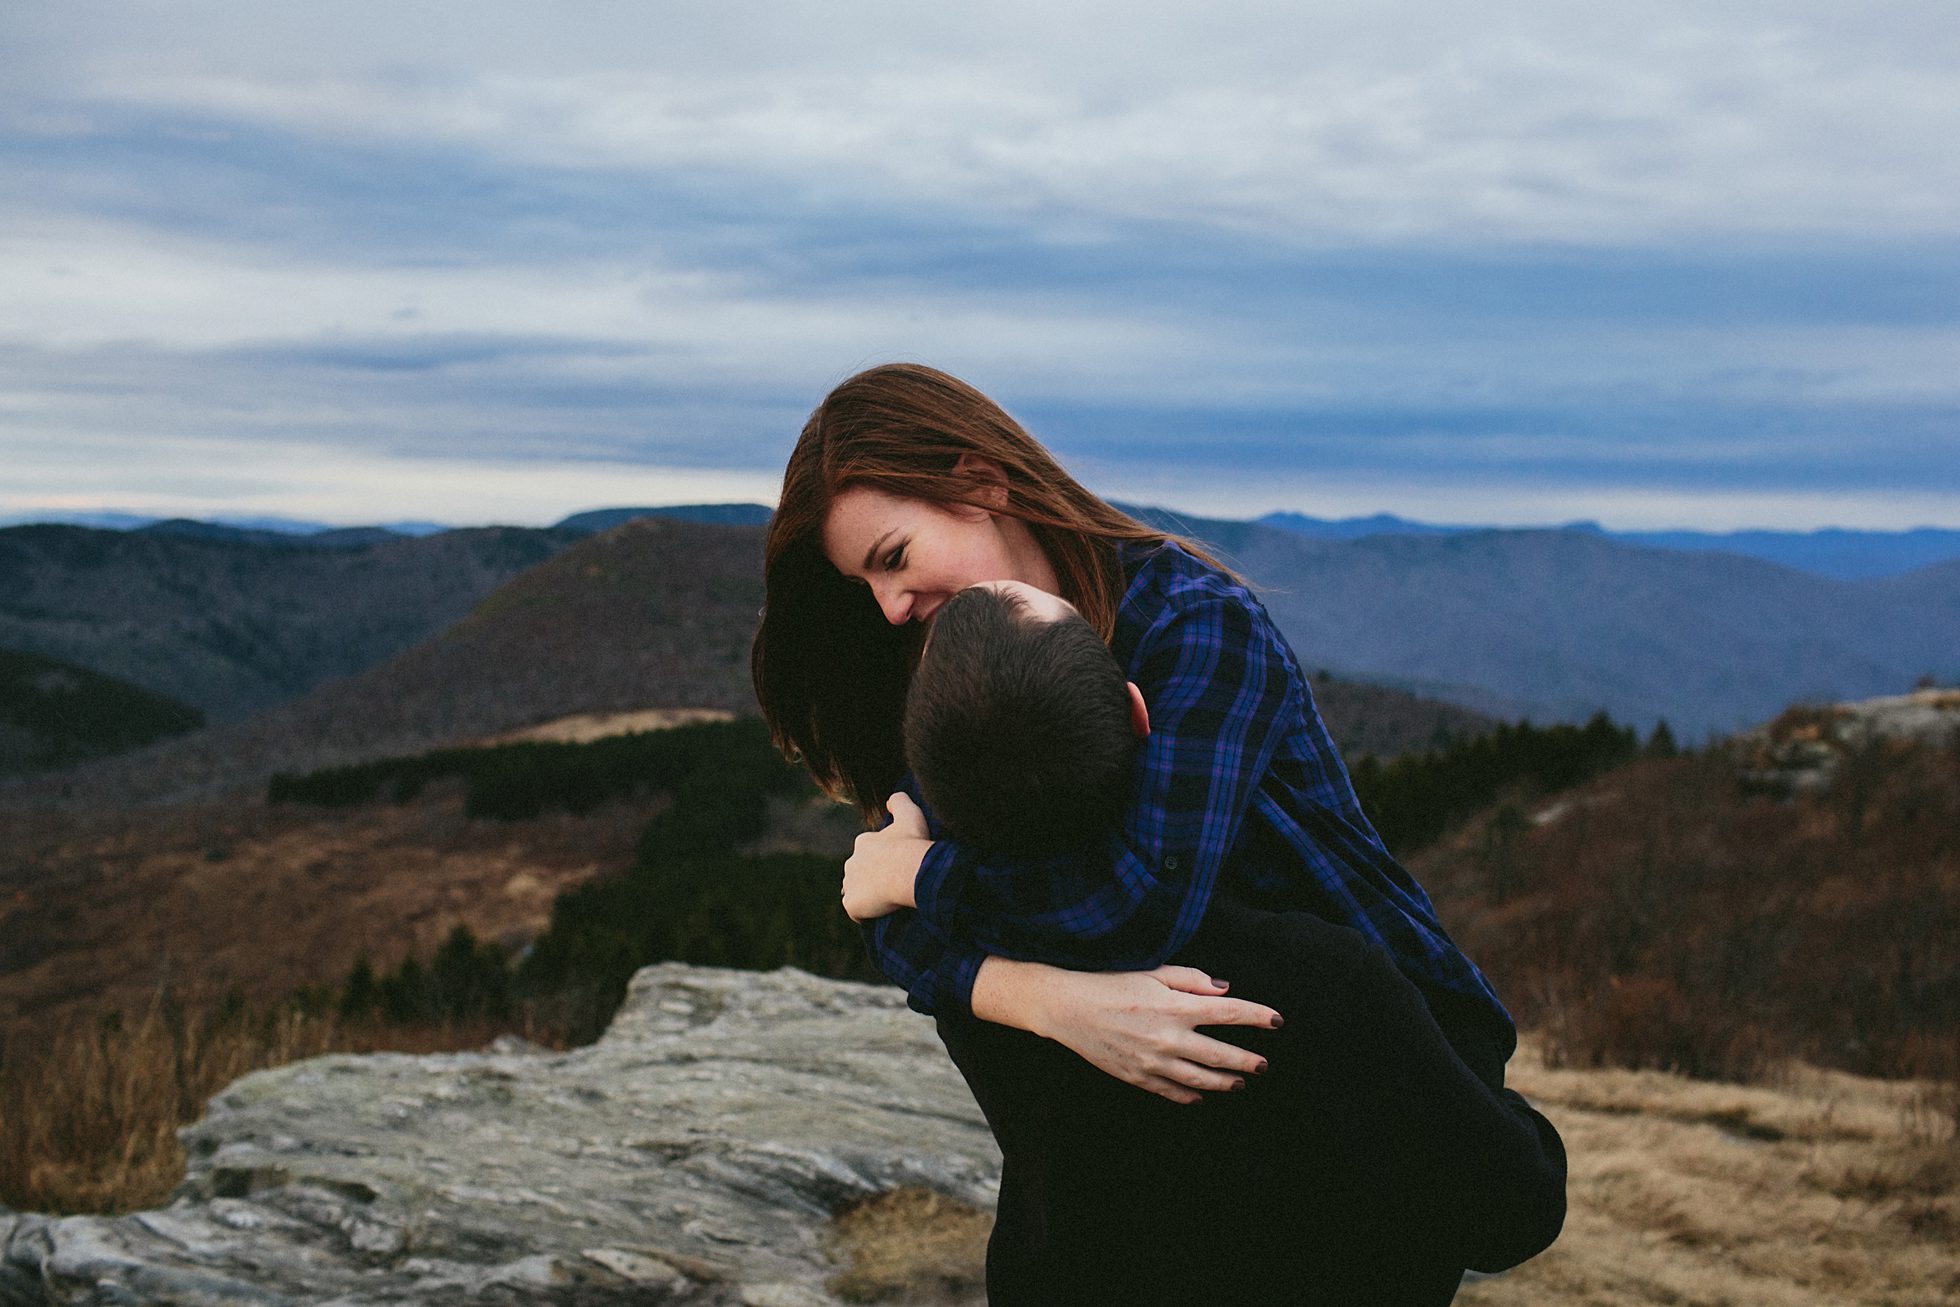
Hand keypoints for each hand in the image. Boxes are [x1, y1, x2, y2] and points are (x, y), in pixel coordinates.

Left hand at [840, 792, 931, 921]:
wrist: (911, 871)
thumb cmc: (912, 844)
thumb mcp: (911, 814)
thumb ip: (900, 801)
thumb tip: (891, 799)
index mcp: (864, 842)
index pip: (869, 852)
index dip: (884, 859)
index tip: (899, 865)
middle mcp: (851, 861)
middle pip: (860, 872)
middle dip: (872, 877)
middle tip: (895, 884)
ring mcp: (850, 884)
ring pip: (856, 891)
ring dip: (867, 895)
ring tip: (887, 900)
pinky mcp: (852, 904)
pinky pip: (856, 911)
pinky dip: (864, 913)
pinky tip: (879, 913)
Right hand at [975, 959, 1281, 1104]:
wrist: (1066, 1007)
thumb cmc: (1110, 983)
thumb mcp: (1152, 971)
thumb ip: (1191, 979)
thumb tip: (1225, 989)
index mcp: (1176, 1007)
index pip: (1230, 1013)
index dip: (1257, 1016)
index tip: (1277, 1021)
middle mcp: (1170, 1038)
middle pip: (1222, 1055)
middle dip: (1248, 1061)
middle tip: (1262, 1064)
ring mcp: (1154, 1062)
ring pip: (1201, 1080)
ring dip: (1224, 1082)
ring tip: (1238, 1082)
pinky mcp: (1138, 1077)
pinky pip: (1172, 1092)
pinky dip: (1190, 1096)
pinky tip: (1200, 1096)